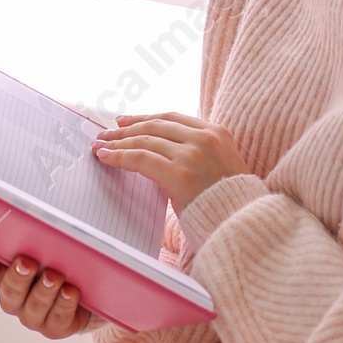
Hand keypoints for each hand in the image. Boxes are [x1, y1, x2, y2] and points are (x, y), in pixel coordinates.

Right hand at [0, 238, 99, 336]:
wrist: (89, 295)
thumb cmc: (61, 264)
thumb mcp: (48, 245)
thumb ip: (38, 229)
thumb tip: (46, 197)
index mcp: (5, 273)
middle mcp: (15, 296)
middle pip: (8, 290)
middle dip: (17, 277)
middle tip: (27, 262)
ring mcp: (33, 314)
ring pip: (34, 305)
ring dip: (44, 290)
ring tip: (55, 277)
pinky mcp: (55, 326)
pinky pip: (58, 317)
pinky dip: (64, 303)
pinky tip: (70, 292)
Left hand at [91, 112, 248, 209]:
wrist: (242, 224)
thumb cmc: (227, 202)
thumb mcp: (218, 166)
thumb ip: (194, 152)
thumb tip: (158, 149)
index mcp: (217, 132)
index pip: (171, 117)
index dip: (144, 118)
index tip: (125, 121)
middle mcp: (205, 138)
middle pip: (155, 126)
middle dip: (126, 129)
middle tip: (106, 134)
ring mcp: (193, 155)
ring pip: (145, 140)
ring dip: (118, 142)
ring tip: (100, 146)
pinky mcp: (180, 174)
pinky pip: (141, 159)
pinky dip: (119, 156)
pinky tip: (106, 158)